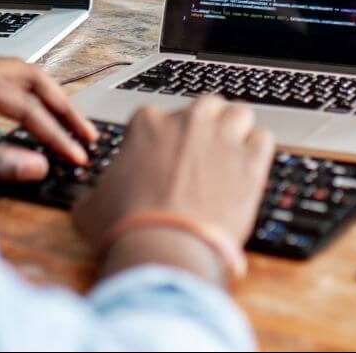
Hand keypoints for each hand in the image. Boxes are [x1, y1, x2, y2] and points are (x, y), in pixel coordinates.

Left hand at [0, 50, 96, 180]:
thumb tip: (38, 166)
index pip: (25, 104)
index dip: (54, 132)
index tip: (76, 156)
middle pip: (31, 77)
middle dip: (62, 107)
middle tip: (87, 135)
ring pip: (20, 74)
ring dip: (48, 98)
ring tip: (71, 125)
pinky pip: (4, 79)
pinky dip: (27, 96)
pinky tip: (36, 114)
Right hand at [73, 96, 273, 281]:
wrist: (163, 248)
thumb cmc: (125, 227)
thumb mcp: (91, 206)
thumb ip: (95, 192)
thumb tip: (92, 199)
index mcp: (147, 123)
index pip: (160, 117)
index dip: (164, 139)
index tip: (165, 159)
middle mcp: (187, 121)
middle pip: (205, 106)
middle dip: (205, 125)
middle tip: (203, 153)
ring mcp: (221, 136)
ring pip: (239, 113)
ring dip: (236, 130)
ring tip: (232, 156)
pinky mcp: (250, 160)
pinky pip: (264, 138)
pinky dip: (258, 151)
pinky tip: (251, 169)